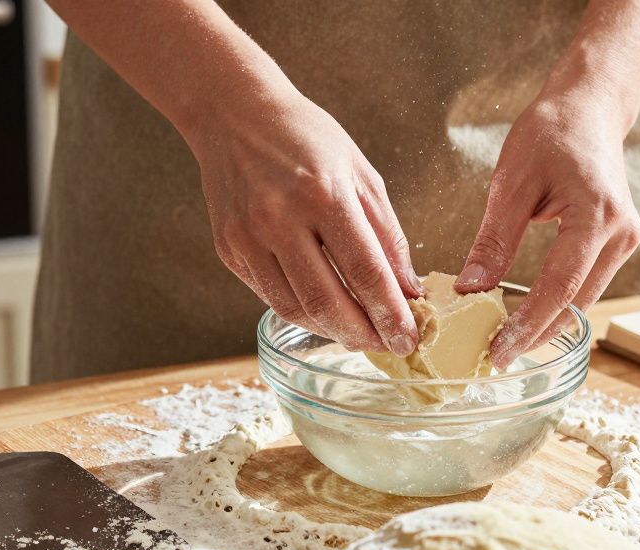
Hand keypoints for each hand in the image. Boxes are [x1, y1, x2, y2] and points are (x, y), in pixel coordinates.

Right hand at [194, 92, 422, 354]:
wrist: (234, 114)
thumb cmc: (305, 138)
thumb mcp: (361, 173)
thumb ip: (387, 235)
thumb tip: (408, 290)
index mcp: (324, 194)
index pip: (365, 272)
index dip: (390, 314)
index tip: (408, 340)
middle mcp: (280, 219)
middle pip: (327, 301)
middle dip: (362, 334)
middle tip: (386, 346)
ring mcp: (249, 238)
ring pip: (295, 309)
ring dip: (332, 331)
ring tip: (358, 334)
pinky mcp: (230, 250)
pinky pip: (270, 297)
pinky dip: (303, 313)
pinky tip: (324, 313)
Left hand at [455, 93, 639, 367]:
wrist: (588, 110)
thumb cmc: (550, 133)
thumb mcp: (511, 182)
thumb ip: (494, 240)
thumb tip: (469, 290)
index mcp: (596, 215)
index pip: (559, 286)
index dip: (527, 325)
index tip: (498, 352)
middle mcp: (620, 234)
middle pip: (576, 304)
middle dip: (536, 335)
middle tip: (495, 358)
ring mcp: (625, 241)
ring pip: (583, 301)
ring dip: (546, 325)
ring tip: (505, 343)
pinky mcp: (617, 244)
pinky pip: (585, 286)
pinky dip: (556, 305)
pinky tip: (525, 318)